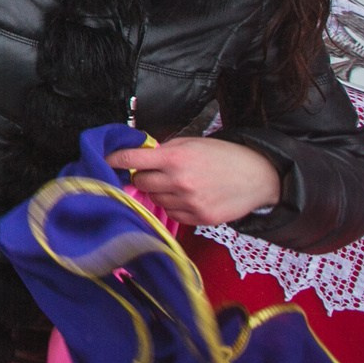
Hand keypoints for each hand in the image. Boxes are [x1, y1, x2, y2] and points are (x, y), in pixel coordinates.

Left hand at [106, 137, 280, 226]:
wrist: (258, 177)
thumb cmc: (224, 156)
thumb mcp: (192, 143)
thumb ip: (163, 151)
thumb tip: (138, 158)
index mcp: (175, 158)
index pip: (132, 159)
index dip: (115, 159)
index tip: (105, 160)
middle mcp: (179, 182)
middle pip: (140, 182)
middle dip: (144, 176)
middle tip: (157, 172)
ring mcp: (189, 203)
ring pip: (155, 199)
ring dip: (159, 192)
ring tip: (178, 183)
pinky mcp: (199, 219)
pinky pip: (172, 214)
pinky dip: (174, 205)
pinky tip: (189, 196)